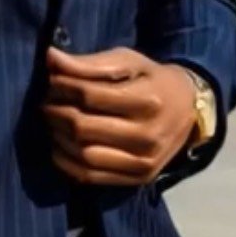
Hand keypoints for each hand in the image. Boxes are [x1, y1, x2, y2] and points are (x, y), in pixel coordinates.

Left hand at [44, 48, 198, 186]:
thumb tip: (50, 57)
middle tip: (47, 102)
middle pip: (83, 127)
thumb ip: (90, 63)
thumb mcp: (128, 62)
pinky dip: (66, 163)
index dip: (63, 86)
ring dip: (58, 138)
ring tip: (52, 122)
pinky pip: (90, 176)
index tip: (53, 80)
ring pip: (84, 154)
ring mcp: (143, 161)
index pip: (90, 95)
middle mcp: (147, 135)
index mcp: (148, 99)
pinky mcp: (138, 178)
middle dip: (56, 112)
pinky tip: (59, 146)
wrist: (188, 110)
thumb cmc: (151, 80)